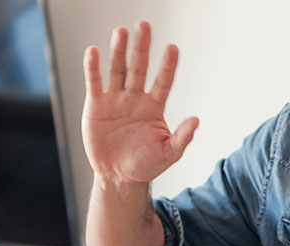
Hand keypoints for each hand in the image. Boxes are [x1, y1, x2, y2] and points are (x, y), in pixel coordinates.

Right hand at [82, 21, 198, 184]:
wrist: (118, 176)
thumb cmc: (145, 165)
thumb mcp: (169, 153)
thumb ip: (182, 137)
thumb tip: (196, 120)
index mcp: (154, 107)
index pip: (163, 81)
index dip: (167, 65)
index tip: (172, 48)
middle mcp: (135, 98)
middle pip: (139, 67)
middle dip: (142, 47)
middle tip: (144, 26)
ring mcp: (115, 100)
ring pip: (118, 70)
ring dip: (118, 51)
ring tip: (120, 33)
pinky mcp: (96, 105)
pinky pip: (95, 82)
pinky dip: (93, 68)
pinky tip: (94, 52)